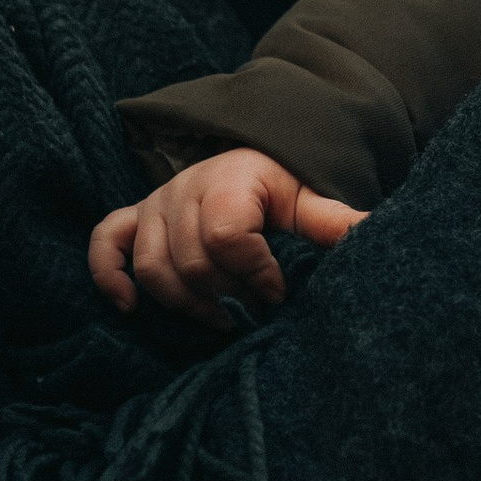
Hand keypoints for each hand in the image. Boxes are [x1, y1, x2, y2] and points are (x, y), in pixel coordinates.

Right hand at [89, 147, 365, 322]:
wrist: (250, 160)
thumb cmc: (281, 187)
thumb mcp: (310, 200)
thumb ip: (334, 222)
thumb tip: (374, 234)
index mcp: (228, 181)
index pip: (226, 235)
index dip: (254, 272)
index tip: (278, 290)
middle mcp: (183, 189)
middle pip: (191, 260)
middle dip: (226, 294)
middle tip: (253, 310)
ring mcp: (154, 205)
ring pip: (153, 266)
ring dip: (185, 301)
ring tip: (219, 320)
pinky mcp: (135, 220)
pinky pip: (107, 243)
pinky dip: (111, 275)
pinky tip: (128, 306)